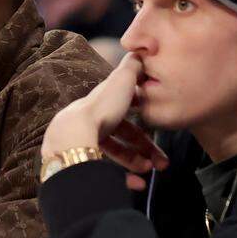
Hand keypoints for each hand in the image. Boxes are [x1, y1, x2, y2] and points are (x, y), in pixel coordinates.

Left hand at [42, 53, 167, 189]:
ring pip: (116, 155)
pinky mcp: (83, 161)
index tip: (160, 132)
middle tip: (162, 164)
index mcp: (104, 104)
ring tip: (150, 172)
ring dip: (136, 163)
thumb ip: (133, 66)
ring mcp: (87, 142)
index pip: (127, 112)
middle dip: (145, 150)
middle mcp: (94, 122)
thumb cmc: (102, 108)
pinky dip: (124, 180)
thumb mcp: (122, 80)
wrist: (73, 136)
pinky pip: (106, 173)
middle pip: (124, 137)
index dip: (145, 122)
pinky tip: (137, 185)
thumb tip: (141, 52)